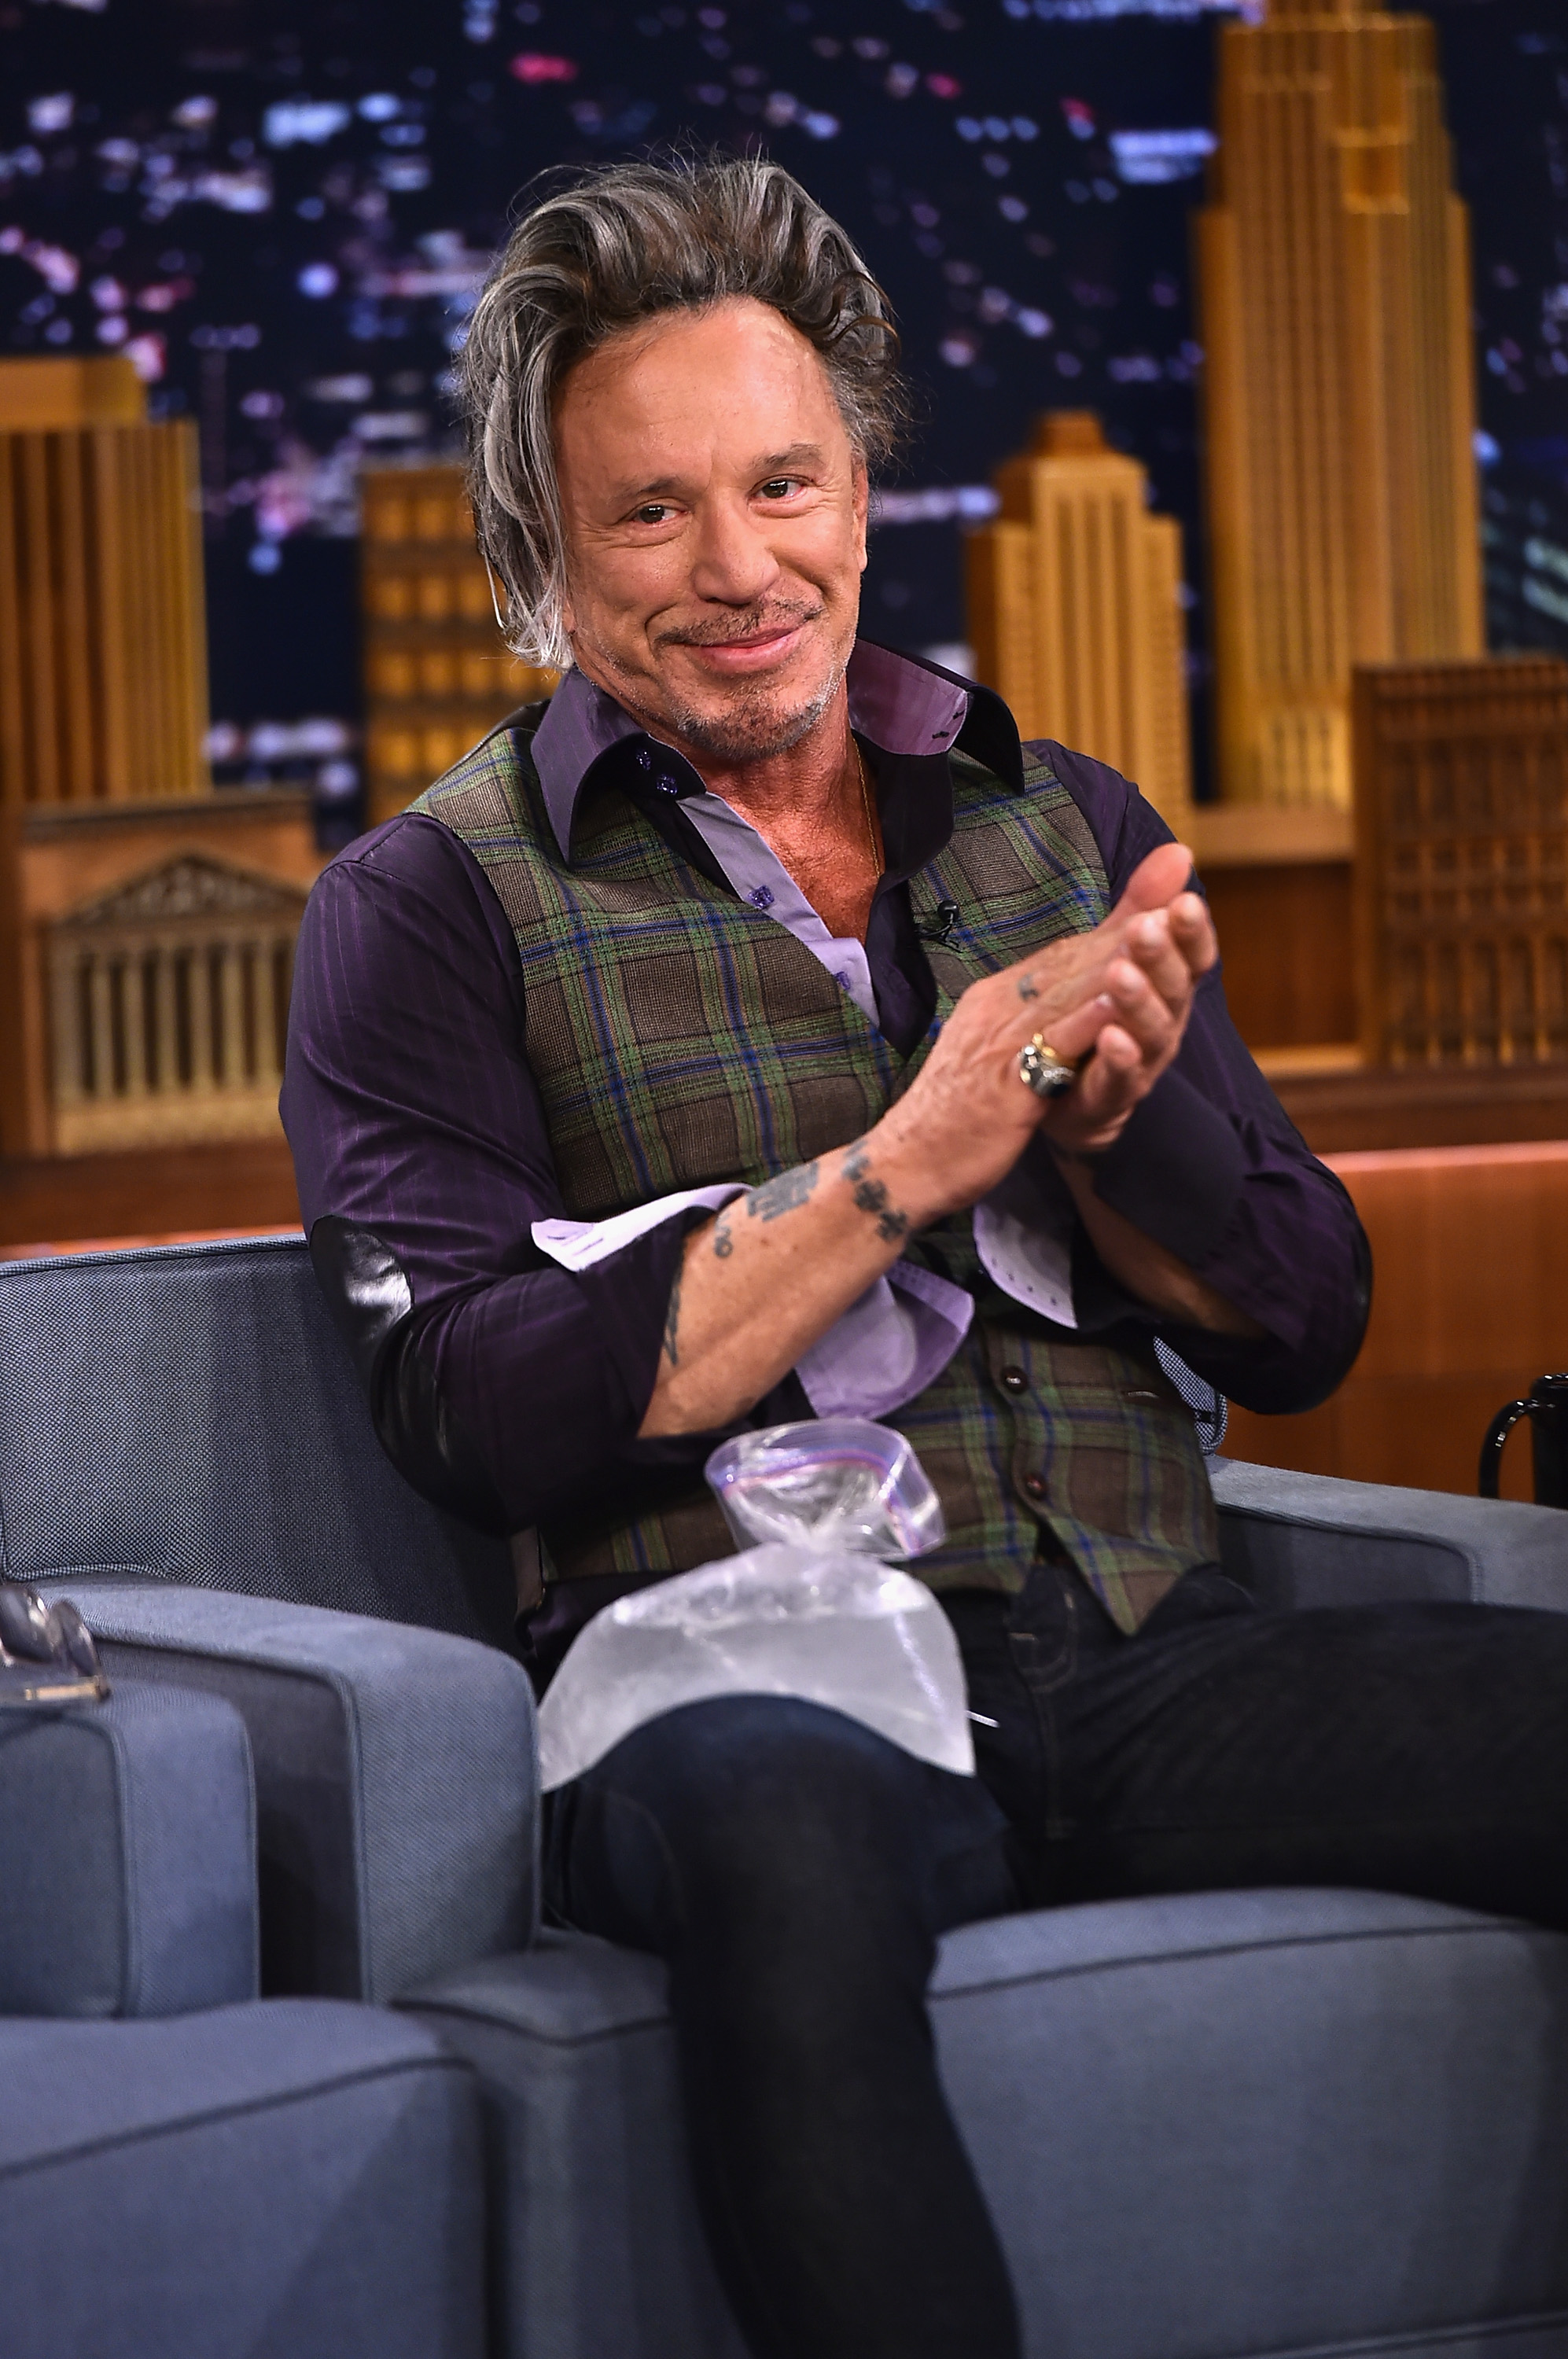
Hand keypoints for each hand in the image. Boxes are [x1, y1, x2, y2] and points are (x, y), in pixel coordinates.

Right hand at [871, 842, 1215, 1225]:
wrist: (903, 1165)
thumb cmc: (952, 1118)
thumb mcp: (991, 1058)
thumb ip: (1026, 1026)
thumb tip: (1061, 1005)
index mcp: (994, 1002)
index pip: (1062, 957)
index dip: (1113, 926)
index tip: (1162, 895)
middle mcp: (996, 1009)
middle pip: (1072, 958)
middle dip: (1129, 918)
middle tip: (1178, 877)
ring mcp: (999, 1042)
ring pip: (1068, 989)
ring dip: (1120, 953)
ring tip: (1167, 922)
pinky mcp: (1005, 1083)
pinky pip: (1054, 1045)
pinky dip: (1091, 1018)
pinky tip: (1126, 997)